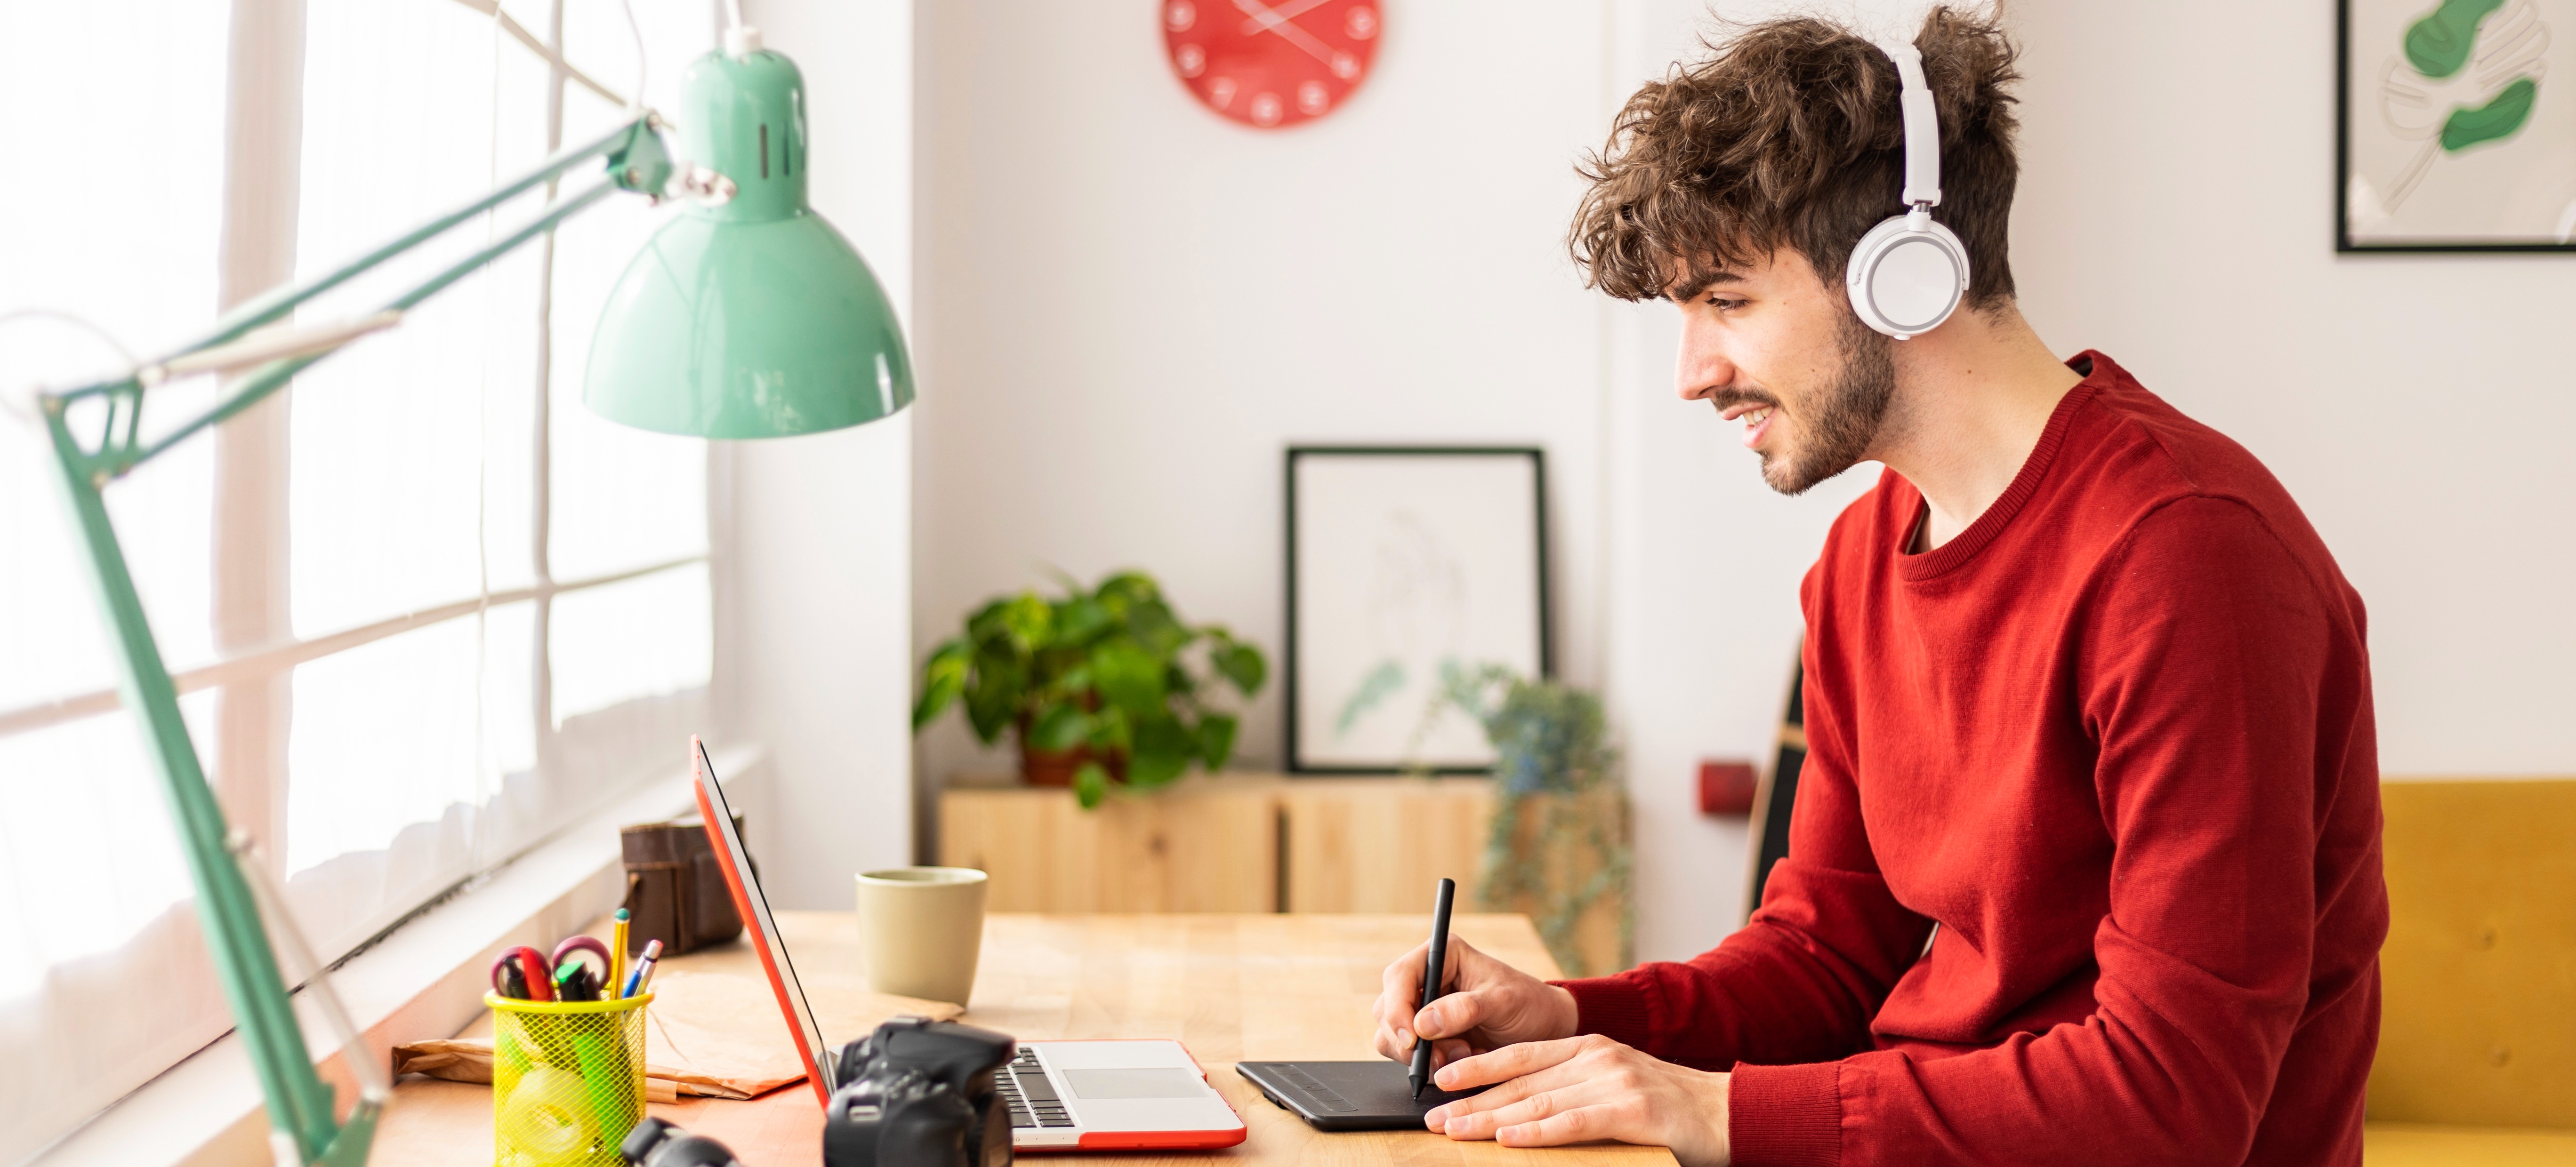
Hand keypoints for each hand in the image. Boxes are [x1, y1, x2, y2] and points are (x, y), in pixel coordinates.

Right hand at [1371, 934, 1579, 1071]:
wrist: (1544, 1029)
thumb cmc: (1529, 1004)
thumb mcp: (1503, 1002)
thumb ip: (1465, 1009)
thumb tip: (1423, 1023)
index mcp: (1442, 956)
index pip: (1399, 977)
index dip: (1397, 1008)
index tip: (1412, 1038)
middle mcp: (1426, 980)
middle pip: (1387, 1009)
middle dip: (1411, 1040)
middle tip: (1444, 1057)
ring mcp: (1423, 1009)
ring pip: (1392, 1036)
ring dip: (1422, 1055)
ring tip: (1463, 1054)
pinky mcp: (1426, 1037)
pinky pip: (1408, 1056)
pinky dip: (1429, 1065)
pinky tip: (1461, 1060)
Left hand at [1423, 1035, 1731, 1166]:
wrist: (1725, 1110)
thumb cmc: (1666, 1104)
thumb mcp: (1613, 1081)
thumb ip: (1570, 1086)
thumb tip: (1517, 1107)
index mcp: (1587, 1048)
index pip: (1520, 1056)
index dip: (1477, 1068)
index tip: (1441, 1082)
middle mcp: (1595, 1058)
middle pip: (1521, 1080)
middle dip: (1473, 1099)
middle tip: (1434, 1116)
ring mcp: (1614, 1082)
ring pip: (1539, 1101)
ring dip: (1492, 1118)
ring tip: (1456, 1130)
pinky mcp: (1633, 1112)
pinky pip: (1575, 1122)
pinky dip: (1538, 1132)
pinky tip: (1509, 1138)